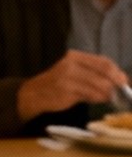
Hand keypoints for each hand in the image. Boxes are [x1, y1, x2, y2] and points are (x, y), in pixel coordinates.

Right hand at [16, 50, 131, 121]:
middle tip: (121, 90)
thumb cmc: (58, 83)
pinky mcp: (66, 91)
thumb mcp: (75, 72)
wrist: (35, 94)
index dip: (116, 71)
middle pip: (103, 72)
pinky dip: (98, 98)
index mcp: (75, 57)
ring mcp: (68, 78)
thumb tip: (120, 80)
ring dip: (108, 93)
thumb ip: (95, 74)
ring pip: (99, 85)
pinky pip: (90, 95)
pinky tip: (98, 99)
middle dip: (115, 82)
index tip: (124, 80)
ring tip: (109, 97)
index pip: (103, 61)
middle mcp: (71, 65)